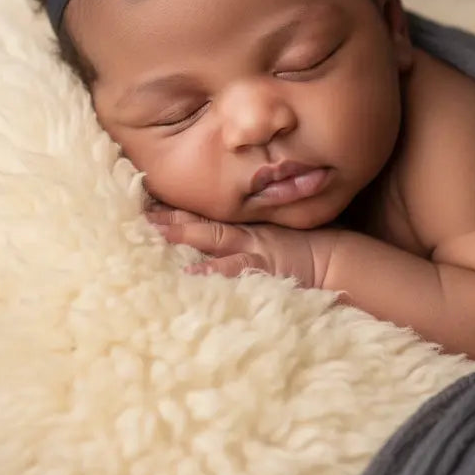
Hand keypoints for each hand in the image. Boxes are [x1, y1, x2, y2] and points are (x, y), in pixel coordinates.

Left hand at [145, 205, 334, 288]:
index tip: (145, 201)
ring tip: (153, 230)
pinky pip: (234, 267)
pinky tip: (190, 272)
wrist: (337, 260)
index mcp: (244, 225)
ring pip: (210, 237)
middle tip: (137, 211)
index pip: (203, 213)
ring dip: (182, 232)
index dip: (174, 208)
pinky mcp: (263, 266)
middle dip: (168, 217)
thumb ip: (249, 232)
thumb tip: (217, 237)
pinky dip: (212, 270)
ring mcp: (252, 248)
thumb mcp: (274, 235)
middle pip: (199, 221)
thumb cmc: (305, 250)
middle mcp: (243, 233)